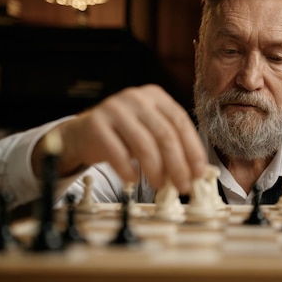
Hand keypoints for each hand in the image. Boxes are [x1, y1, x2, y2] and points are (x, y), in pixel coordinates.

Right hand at [32, 84, 207, 193]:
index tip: (199, 172)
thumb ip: (171, 144)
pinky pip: (117, 152)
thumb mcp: (150, 130)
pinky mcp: (96, 123)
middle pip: (165, 134)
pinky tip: (133, 180)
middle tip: (183, 186)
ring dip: (156, 170)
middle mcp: (136, 98)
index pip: (181, 122)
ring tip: (160, 186)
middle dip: (178, 164)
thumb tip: (195, 172)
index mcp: (155, 96)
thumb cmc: (124, 135)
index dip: (193, 149)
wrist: (82, 133)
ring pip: (144, 144)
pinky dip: (128, 170)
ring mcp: (115, 108)